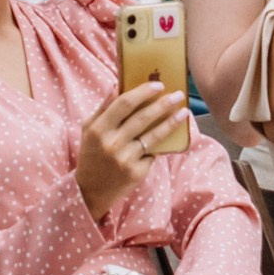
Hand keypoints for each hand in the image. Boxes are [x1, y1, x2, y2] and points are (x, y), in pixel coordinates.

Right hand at [76, 79, 189, 219]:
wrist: (90, 190)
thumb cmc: (92, 153)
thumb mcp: (89, 129)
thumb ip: (103, 107)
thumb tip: (117, 84)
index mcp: (98, 129)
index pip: (124, 104)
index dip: (143, 92)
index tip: (158, 85)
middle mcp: (112, 143)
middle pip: (142, 118)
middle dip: (163, 104)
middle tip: (178, 95)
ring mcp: (125, 159)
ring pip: (154, 136)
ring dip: (172, 122)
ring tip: (184, 112)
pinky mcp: (136, 172)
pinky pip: (153, 153)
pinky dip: (160, 144)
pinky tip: (170, 135)